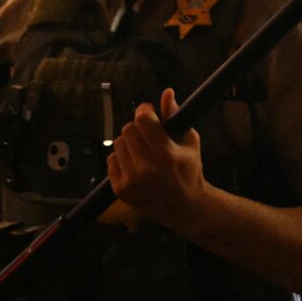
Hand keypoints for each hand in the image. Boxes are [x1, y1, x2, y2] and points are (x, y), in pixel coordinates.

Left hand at [106, 89, 208, 232]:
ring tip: (143, 153)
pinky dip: (122, 159)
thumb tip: (166, 92)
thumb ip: (175, 116)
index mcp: (166, 154)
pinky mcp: (121, 189)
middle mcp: (146, 167)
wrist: (185, 208)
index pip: (143, 119)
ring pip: (118, 144)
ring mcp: (132, 180)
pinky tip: (135, 166)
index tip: (148, 113)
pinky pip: (111, 160)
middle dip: (137, 128)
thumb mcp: (190, 142)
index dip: (144, 111)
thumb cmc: (190, 171)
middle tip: (147, 136)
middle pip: (127, 129)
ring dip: (129, 144)